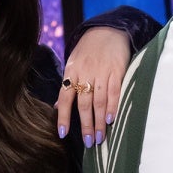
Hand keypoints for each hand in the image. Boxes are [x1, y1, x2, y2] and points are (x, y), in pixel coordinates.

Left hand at [56, 27, 129, 146]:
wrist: (108, 29)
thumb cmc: (88, 51)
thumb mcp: (73, 63)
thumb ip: (67, 85)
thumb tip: (55, 107)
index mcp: (71, 72)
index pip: (64, 98)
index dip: (63, 117)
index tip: (63, 134)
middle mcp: (85, 73)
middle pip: (84, 103)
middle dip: (86, 125)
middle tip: (89, 142)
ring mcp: (102, 72)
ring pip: (99, 101)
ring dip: (100, 121)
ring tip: (101, 137)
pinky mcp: (117, 70)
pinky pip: (114, 91)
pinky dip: (113, 106)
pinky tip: (112, 119)